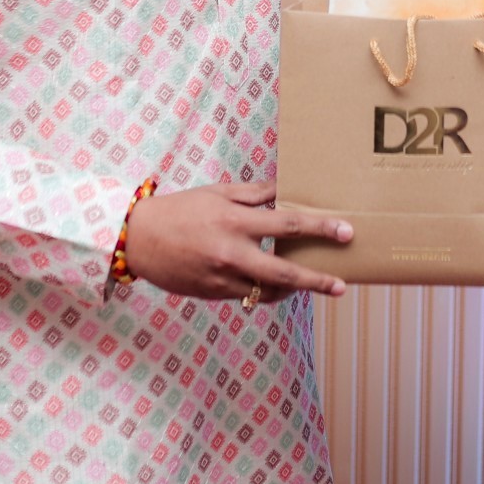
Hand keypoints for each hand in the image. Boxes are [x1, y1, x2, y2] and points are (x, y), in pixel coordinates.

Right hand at [122, 180, 352, 303]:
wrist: (138, 239)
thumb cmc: (180, 210)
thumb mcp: (218, 193)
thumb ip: (255, 194)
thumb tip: (286, 186)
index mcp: (235, 221)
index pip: (288, 225)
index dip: (320, 229)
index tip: (345, 232)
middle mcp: (232, 252)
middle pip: (285, 271)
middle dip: (317, 279)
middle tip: (342, 283)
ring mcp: (223, 278)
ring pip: (269, 291)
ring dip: (294, 289)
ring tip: (314, 285)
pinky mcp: (214, 294)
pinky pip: (249, 297)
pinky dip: (267, 292)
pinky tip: (279, 286)